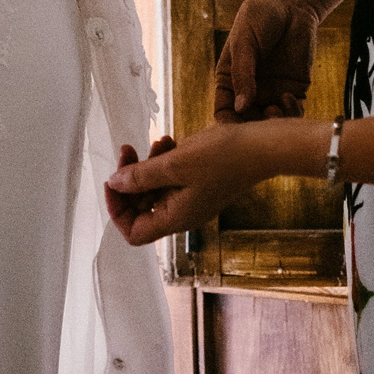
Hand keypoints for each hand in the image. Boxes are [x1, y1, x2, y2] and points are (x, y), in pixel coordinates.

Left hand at [105, 126, 269, 245]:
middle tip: (128, 150)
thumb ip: (142, 176)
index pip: (134, 232)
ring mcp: (190, 197)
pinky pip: (169, 176)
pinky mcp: (197, 181)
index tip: (112, 180)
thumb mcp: (175, 164)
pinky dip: (164, 159)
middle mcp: (180, 213)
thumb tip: (114, 184)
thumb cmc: (221, 157)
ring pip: (153, 187)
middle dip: (130, 179)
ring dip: (148, 165)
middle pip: (140, 207)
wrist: (260, 148)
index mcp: (175, 218)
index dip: (117, 209)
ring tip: (158, 143)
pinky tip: (170, 141)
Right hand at [215, 0, 318, 121]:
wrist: (292, 3)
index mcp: (230, 79)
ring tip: (274, 110)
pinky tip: (289, 98)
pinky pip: (294, 112)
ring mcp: (273, 92)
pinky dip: (292, 113)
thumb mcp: (244, 41)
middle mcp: (250, 90)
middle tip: (259, 121)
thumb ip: (243, 73)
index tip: (233, 130)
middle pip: (248, 123)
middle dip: (253, 129)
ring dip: (274, 124)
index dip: (226, 125)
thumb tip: (240, 106)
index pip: (224, 111)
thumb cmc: (260, 16)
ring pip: (272, 123)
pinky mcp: (295, 90)